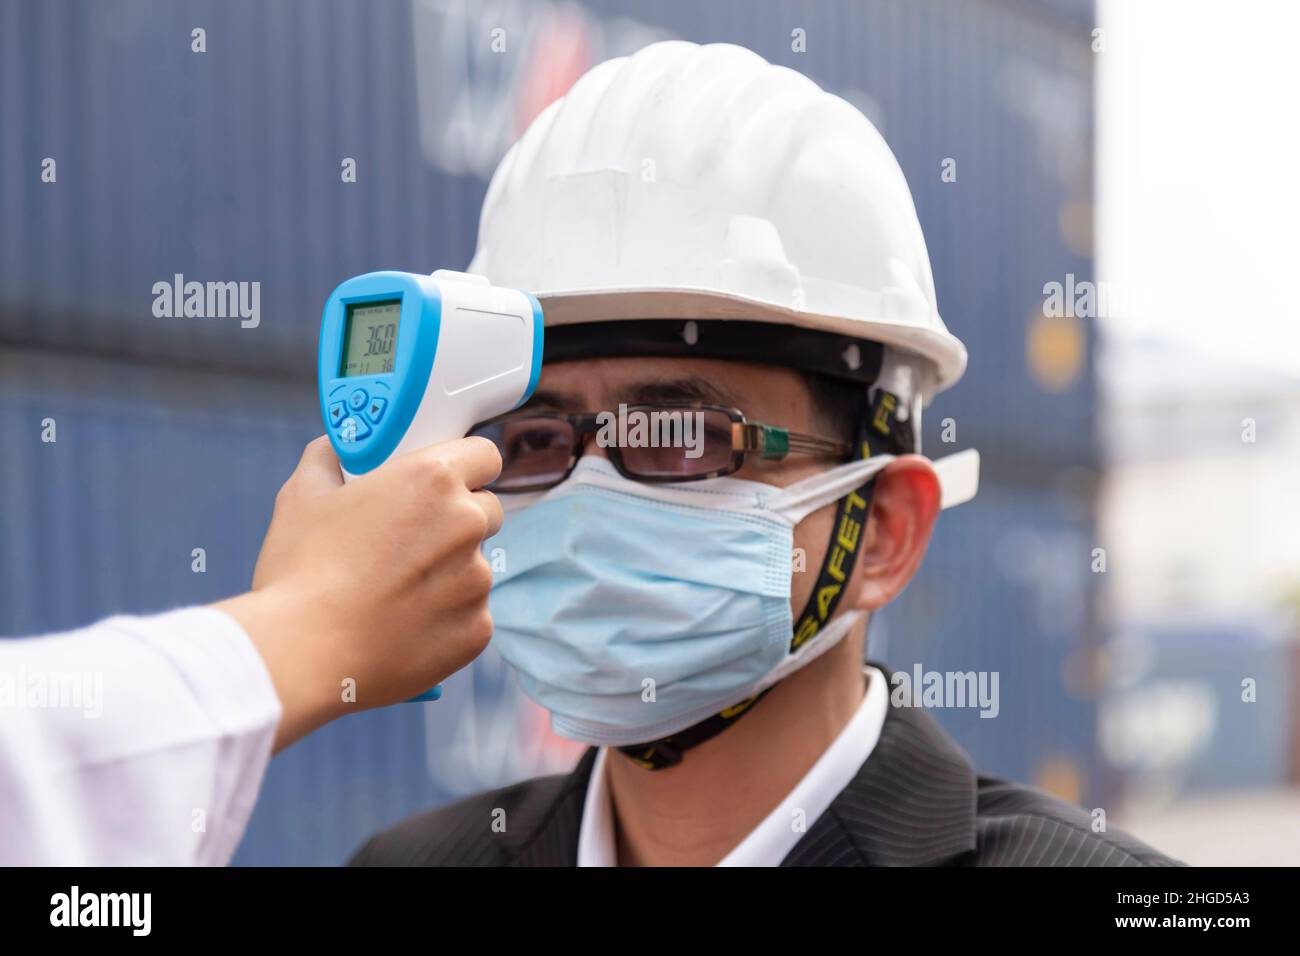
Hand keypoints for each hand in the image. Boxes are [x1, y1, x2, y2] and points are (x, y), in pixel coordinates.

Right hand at [216, 435, 502, 750]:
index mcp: (433, 479)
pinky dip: (446, 618)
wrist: (303, 655)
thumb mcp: (301, 496)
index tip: (448, 482)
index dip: (467, 467)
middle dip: (457, 521)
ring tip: (394, 593)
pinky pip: (471, 614)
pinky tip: (403, 626)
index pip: (484, 456)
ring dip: (449, 573)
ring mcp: (478, 581)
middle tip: (411, 541)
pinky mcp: (478, 630)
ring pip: (476, 566)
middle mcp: (467, 524)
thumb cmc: (300, 573)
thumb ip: (327, 460)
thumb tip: (333, 449)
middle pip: (485, 511)